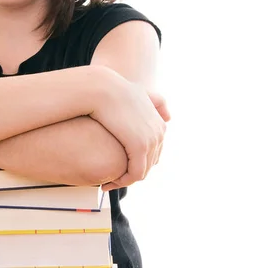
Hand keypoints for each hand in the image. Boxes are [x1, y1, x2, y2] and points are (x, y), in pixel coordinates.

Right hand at [90, 69, 168, 190]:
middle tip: (112, 178)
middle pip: (148, 163)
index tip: (119, 167)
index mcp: (159, 124)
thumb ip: (156, 101)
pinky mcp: (140, 147)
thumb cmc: (113, 90)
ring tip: (108, 183)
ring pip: (141, 171)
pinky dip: (122, 182)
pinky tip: (107, 183)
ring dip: (124, 180)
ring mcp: (151, 140)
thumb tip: (169, 117)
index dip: (136, 162)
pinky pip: (134, 174)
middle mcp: (160, 133)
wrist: (102, 88)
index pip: (153, 153)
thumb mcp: (141, 92)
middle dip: (131, 172)